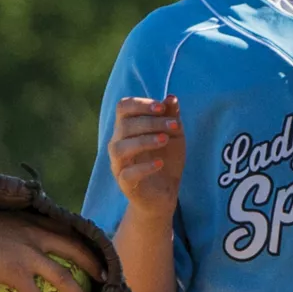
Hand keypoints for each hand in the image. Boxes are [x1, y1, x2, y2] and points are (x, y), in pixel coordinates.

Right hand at [0, 213, 100, 291]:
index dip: (86, 244)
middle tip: (105, 281)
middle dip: (95, 267)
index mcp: (33, 223)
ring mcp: (27, 254)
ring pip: (63, 277)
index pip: (68, 232)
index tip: (97, 255)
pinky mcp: (15, 271)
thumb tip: (18, 247)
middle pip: (75, 251)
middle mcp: (36, 236)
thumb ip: (15, 233)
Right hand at [109, 96, 184, 210]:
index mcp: (127, 128)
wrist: (165, 193)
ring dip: (144, 141)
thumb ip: (171, 116)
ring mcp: (119, 164)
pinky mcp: (125, 184)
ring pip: (119, 147)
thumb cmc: (166, 159)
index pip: (123, 107)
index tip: (162, 107)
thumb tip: (171, 97)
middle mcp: (118, 143)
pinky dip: (144, 167)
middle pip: (125, 125)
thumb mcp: (174, 135)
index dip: (141, 104)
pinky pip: (128, 173)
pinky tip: (160, 162)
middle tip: (174, 126)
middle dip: (152, 122)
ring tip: (165, 140)